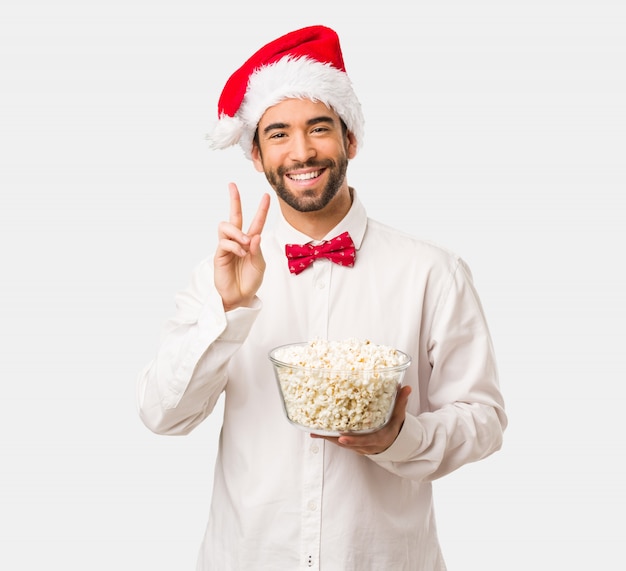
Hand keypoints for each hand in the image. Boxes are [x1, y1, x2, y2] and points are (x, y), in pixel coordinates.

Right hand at [214, 183, 270, 310]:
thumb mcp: (259, 265)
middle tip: (232, 186)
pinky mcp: (219, 254)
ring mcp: (227, 246)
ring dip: (238, 232)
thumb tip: (254, 235)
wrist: (240, 296)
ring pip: (226, 226)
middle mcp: (238, 240)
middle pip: (234, 215)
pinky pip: (225, 243)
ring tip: (246, 243)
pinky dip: (235, 246)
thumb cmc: (250, 280)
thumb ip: (258, 250)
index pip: (256, 221)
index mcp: (251, 241)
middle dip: (234, 200)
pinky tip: (241, 254)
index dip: (261, 209)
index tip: (266, 195)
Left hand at [311, 386, 411, 454]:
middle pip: (349, 444)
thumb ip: (400, 401)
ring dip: (328, 438)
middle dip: (336, 440)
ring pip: (341, 443)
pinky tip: (315, 432)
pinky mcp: (351, 444)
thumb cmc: (392, 425)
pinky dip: (327, 437)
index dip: (354, 441)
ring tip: (315, 432)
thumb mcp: (398, 414)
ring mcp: (357, 446)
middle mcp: (366, 445)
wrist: (391, 440)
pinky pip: (338, 441)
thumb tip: (405, 387)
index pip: (365, 441)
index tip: (342, 438)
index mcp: (378, 438)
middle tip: (323, 434)